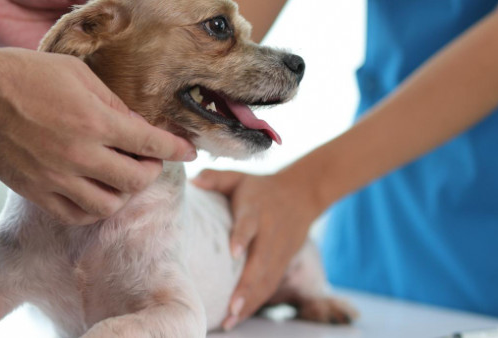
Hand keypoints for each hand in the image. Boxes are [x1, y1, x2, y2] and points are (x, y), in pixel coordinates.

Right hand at [0, 47, 196, 223]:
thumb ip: (111, 101)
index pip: (152, 143)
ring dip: (124, 191)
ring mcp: (54, 177)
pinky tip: (95, 190)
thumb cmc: (21, 71)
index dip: (177, 149)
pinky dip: (94, 206)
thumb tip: (137, 122)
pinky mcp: (33, 191)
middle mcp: (79, 154)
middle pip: (136, 179)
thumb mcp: (76, 72)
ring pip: (109, 204)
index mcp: (94, 120)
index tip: (189, 151)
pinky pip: (76, 213)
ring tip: (122, 175)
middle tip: (150, 159)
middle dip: (151, 169)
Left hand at [192, 169, 322, 329]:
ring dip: (249, 301)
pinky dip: (256, 303)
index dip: (241, 237)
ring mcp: (279, 250)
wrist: (303, 193)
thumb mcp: (239, 177)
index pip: (249, 224)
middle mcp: (269, 233)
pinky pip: (270, 286)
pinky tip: (238, 317)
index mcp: (255, 210)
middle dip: (246, 285)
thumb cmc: (260, 188)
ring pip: (267, 279)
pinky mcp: (284, 262)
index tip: (233, 252)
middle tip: (231, 306)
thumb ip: (216, 178)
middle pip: (260, 262)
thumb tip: (193, 180)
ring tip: (231, 320)